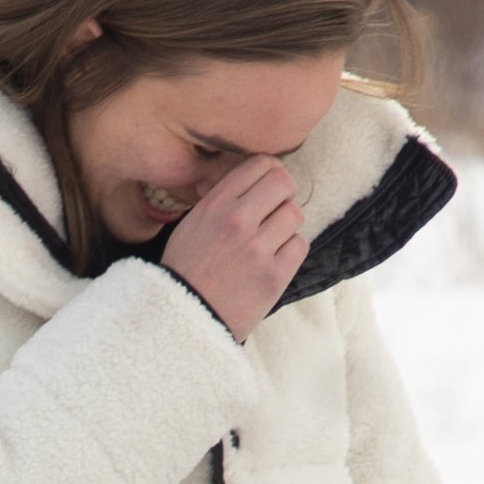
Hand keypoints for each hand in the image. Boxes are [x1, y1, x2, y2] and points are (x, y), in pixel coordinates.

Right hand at [162, 156, 308, 339]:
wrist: (184, 319)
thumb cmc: (186, 270)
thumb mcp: (192, 224)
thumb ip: (220, 199)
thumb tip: (252, 177)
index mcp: (215, 204)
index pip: (260, 164)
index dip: (271, 171)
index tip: (269, 186)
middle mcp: (237, 221)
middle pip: (284, 183)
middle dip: (285, 193)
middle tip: (277, 209)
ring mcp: (257, 249)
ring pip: (295, 214)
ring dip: (287, 224)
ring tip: (272, 239)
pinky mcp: (273, 276)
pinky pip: (300, 245)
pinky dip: (291, 250)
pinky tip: (274, 260)